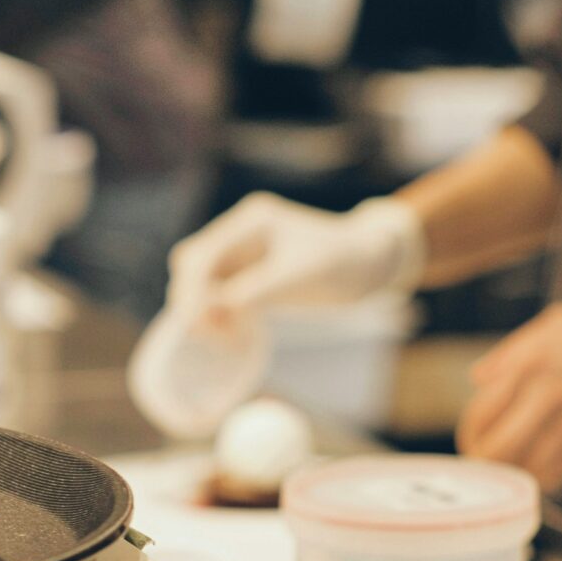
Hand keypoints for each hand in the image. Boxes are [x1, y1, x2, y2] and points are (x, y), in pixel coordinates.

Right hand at [168, 195, 425, 318]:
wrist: (369, 265)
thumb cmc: (344, 262)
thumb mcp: (304, 275)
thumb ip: (260, 287)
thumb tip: (218, 306)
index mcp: (252, 221)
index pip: (204, 252)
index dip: (193, 287)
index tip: (194, 322)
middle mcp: (241, 233)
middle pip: (193, 265)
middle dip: (192, 300)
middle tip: (207, 335)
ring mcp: (243, 254)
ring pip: (202, 283)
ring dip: (203, 312)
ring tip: (223, 339)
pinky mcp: (249, 275)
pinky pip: (218, 296)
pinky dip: (218, 316)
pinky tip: (231, 336)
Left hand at [457, 301, 561, 487]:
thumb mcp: (557, 323)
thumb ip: (511, 352)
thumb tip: (477, 379)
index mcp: (527, 362)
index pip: (478, 415)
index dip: (470, 436)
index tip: (474, 443)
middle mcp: (542, 394)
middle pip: (493, 450)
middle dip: (484, 463)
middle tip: (486, 466)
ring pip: (522, 469)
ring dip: (514, 475)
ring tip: (515, 472)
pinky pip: (554, 474)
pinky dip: (543, 479)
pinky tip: (544, 474)